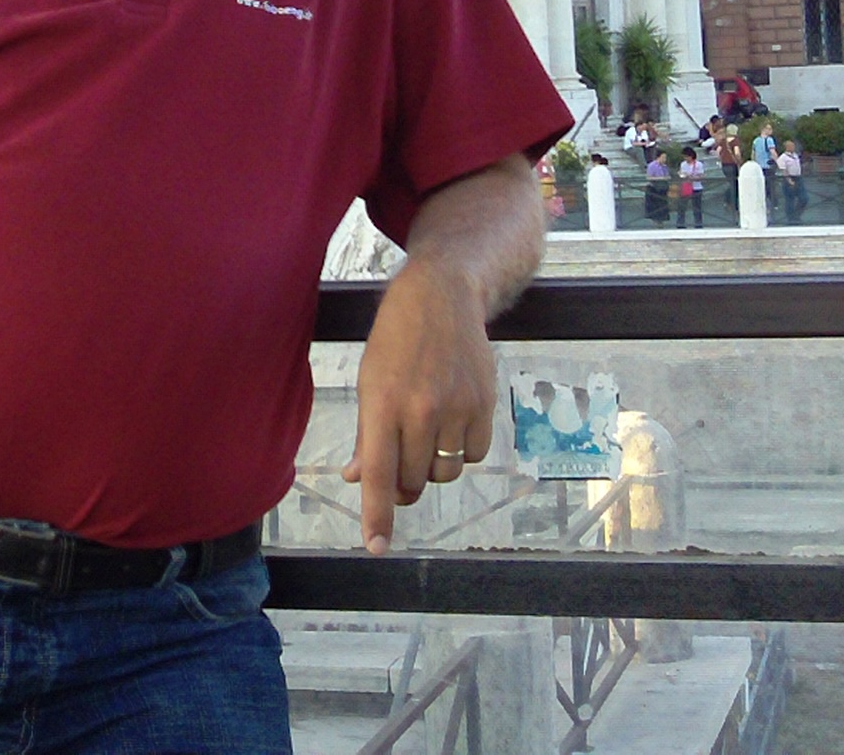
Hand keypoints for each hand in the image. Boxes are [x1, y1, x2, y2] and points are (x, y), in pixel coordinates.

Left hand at [340, 255, 497, 555]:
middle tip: (398, 460)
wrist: (443, 297)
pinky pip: (472, 457)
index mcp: (383, 404)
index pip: (379, 474)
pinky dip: (460, 452)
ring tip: (425, 430)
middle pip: (413, 482)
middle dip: (403, 484)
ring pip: (444, 474)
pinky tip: (451, 420)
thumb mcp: (369, 380)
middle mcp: (421, 411)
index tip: (376, 547)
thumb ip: (367, 435)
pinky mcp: (484, 406)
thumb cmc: (396, 339)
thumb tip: (360, 479)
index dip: (378, 515)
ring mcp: (457, 409)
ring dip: (432, 467)